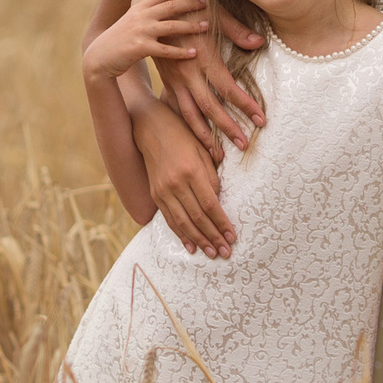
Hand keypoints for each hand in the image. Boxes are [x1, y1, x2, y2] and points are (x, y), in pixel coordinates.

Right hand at [82, 0, 210, 84]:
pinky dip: (181, 52)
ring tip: (207, 26)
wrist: (98, 58)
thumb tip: (160, 11)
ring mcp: (140, 31)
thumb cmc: (117, 41)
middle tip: (207, 2)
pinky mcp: (140, 48)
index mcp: (139, 8)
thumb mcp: (129, 22)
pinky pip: (166, 50)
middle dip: (190, 3)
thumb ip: (144, 15)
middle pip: (170, 6)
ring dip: (191, 26)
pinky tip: (194, 53)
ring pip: (172, 26)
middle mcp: (141, 16)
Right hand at [131, 96, 235, 257]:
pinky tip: (191, 246)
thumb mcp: (202, 150)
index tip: (232, 236)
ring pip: (183, 223)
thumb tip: (218, 202)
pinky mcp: (155, 194)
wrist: (151, 128)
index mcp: (191, 171)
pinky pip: (169, 219)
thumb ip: (212, 177)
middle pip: (198, 218)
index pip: (210, 205)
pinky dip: (181, 235)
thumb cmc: (183, 136)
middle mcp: (176, 184)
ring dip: (199, 241)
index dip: (222, 223)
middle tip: (226, 252)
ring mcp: (163, 191)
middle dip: (213, 237)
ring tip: (212, 253)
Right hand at [134, 0, 263, 149]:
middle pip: (210, 108)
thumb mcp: (215, 14)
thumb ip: (236, 31)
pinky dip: (188, 123)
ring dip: (204, 135)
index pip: (229, 89)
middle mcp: (187, 74)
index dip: (246, 105)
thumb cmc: (190, 7)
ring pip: (189, 114)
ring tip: (217, 154)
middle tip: (244, 145)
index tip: (261, 120)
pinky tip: (196, 136)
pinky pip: (178, 107)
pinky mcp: (167, 80)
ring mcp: (174, 79)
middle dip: (228, 128)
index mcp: (203, 59)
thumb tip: (258, 44)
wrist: (154, 6)